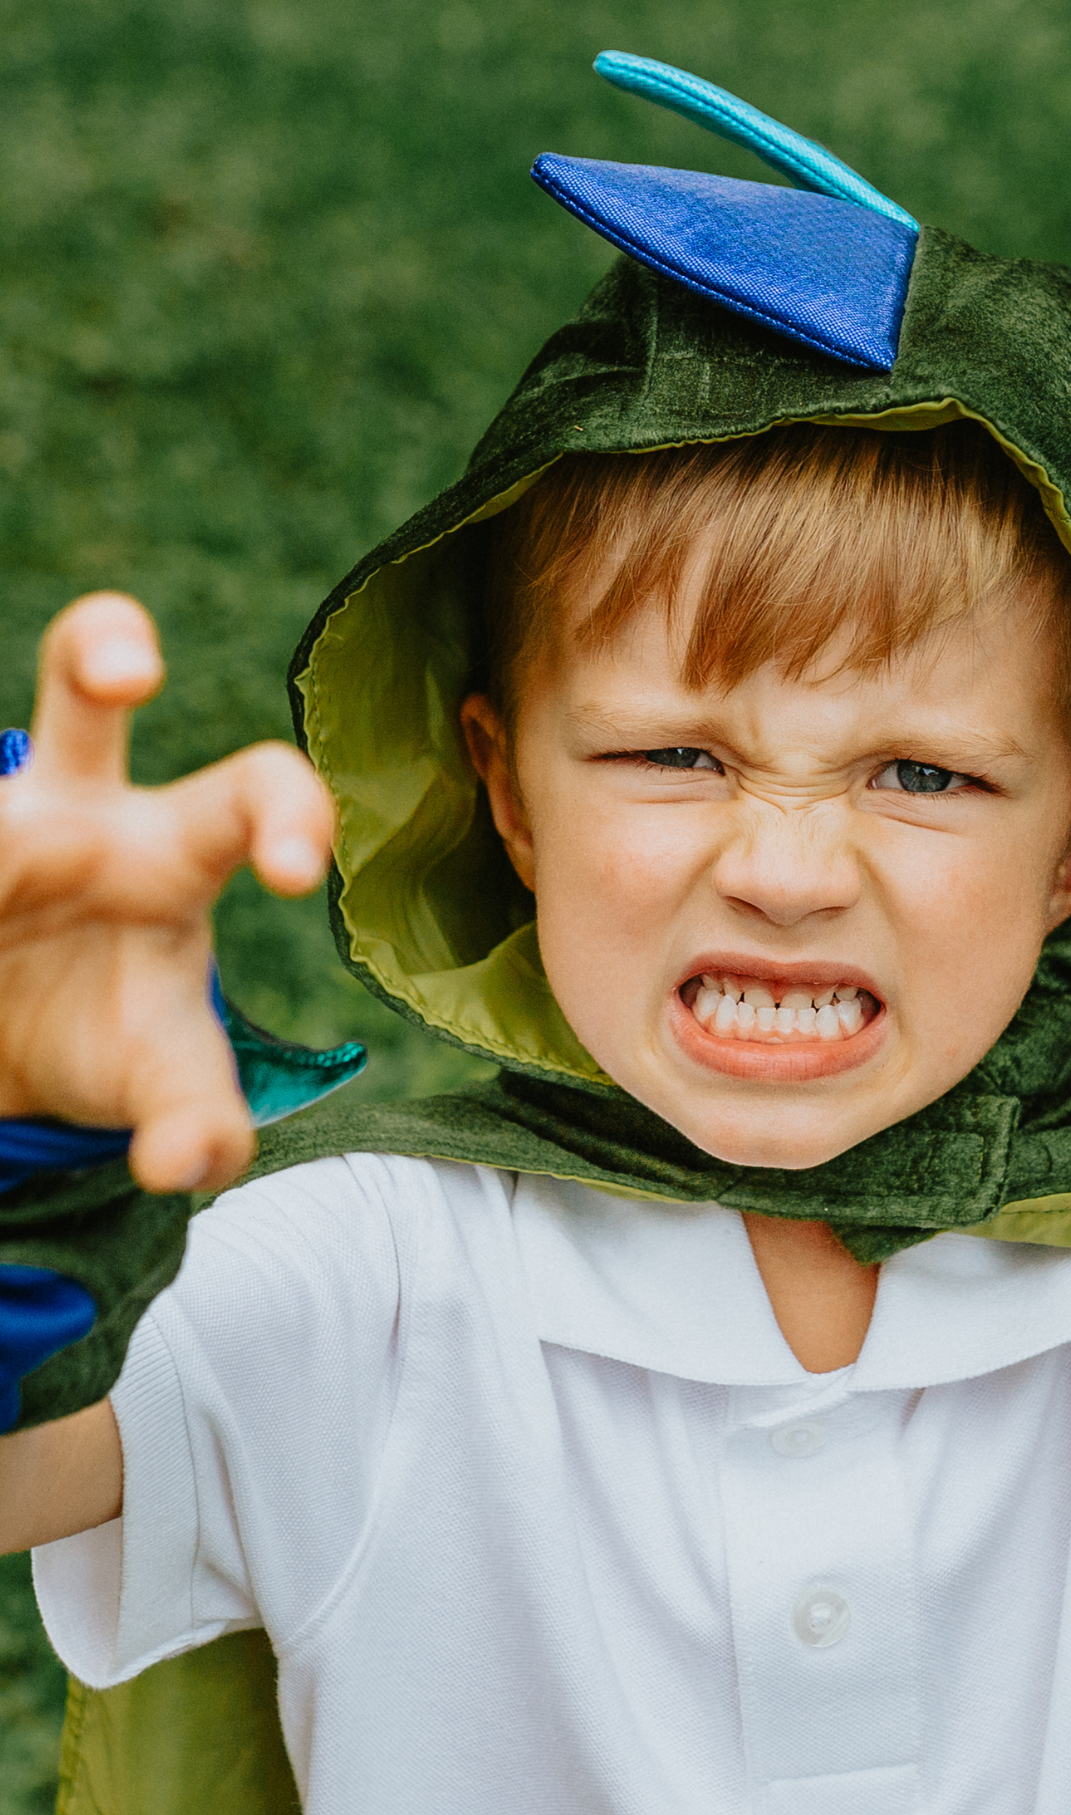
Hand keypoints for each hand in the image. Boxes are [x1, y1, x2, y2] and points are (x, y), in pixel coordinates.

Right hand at [0, 594, 333, 1192]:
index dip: (287, 812)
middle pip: (83, 683)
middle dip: (102, 650)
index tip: (298, 873)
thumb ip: (195, 1115)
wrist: (6, 1039)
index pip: (253, 791)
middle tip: (127, 670)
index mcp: (174, 847)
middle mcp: (75, 804)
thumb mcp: (162, 1073)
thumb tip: (187, 1164)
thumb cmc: (114, 1029)